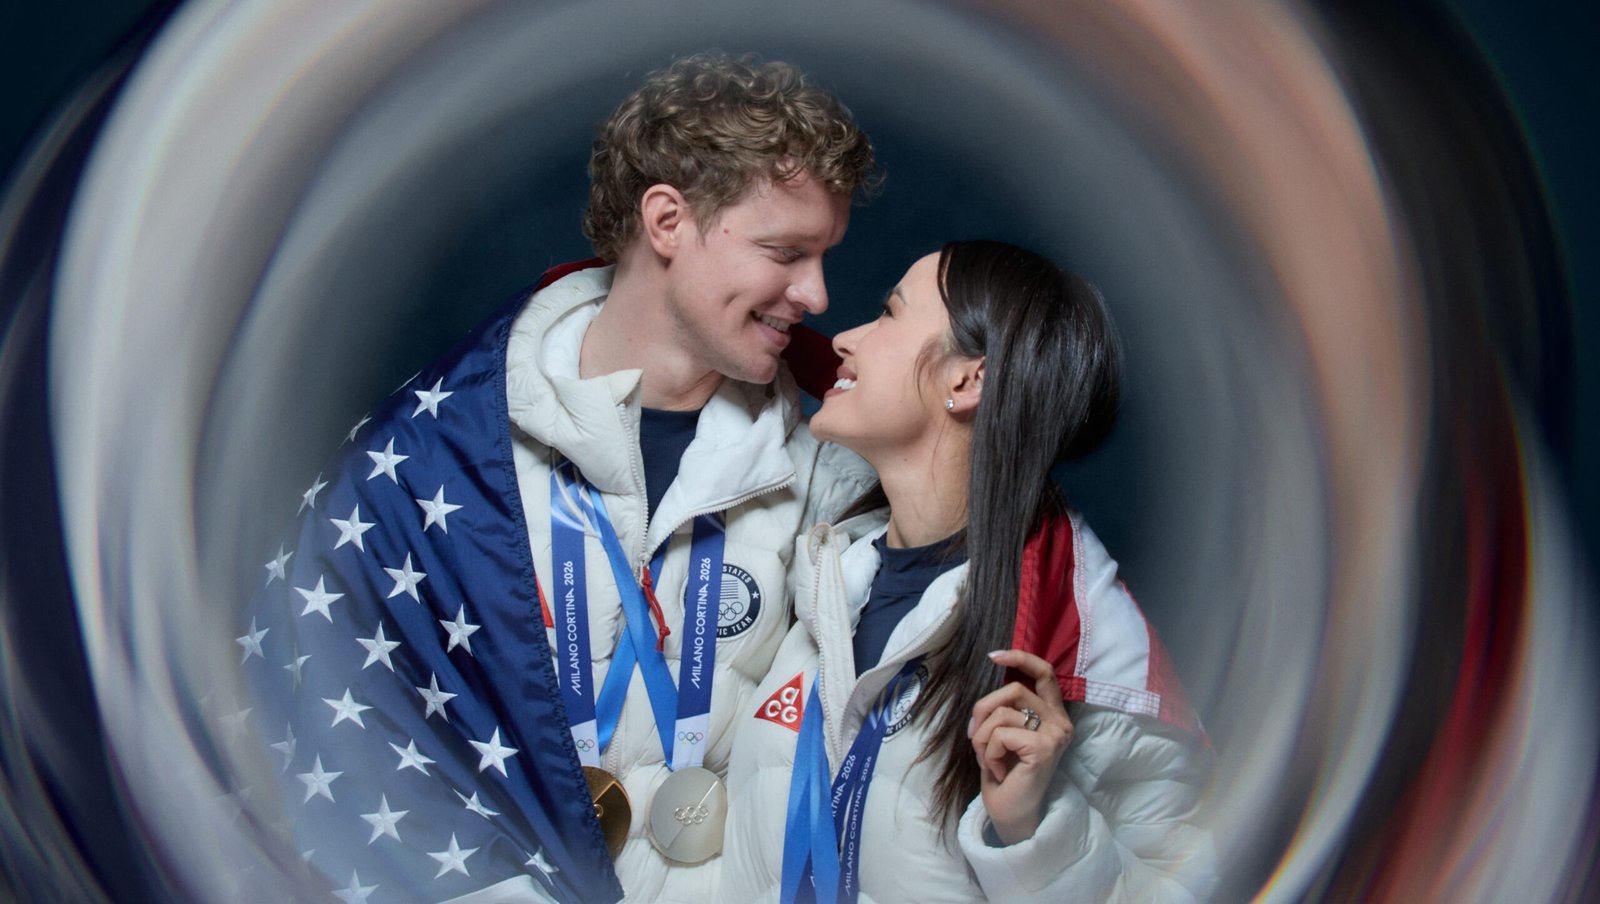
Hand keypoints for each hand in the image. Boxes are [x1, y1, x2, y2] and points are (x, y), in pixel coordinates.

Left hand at [969, 649, 1073, 843]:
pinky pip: (1000, 734)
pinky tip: (997, 771)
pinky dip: (988, 752)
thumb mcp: (1004, 732)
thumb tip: (990, 685)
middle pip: (1012, 690)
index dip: (1020, 658)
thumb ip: (1005, 708)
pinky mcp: (1043, 748)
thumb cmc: (1005, 774)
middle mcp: (1060, 723)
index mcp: (1053, 715)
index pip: (1044, 674)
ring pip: (1001, 713)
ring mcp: (1055, 735)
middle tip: (974, 737)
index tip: (993, 656)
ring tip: (987, 760)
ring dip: (981, 738)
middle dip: (982, 710)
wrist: (1011, 813)